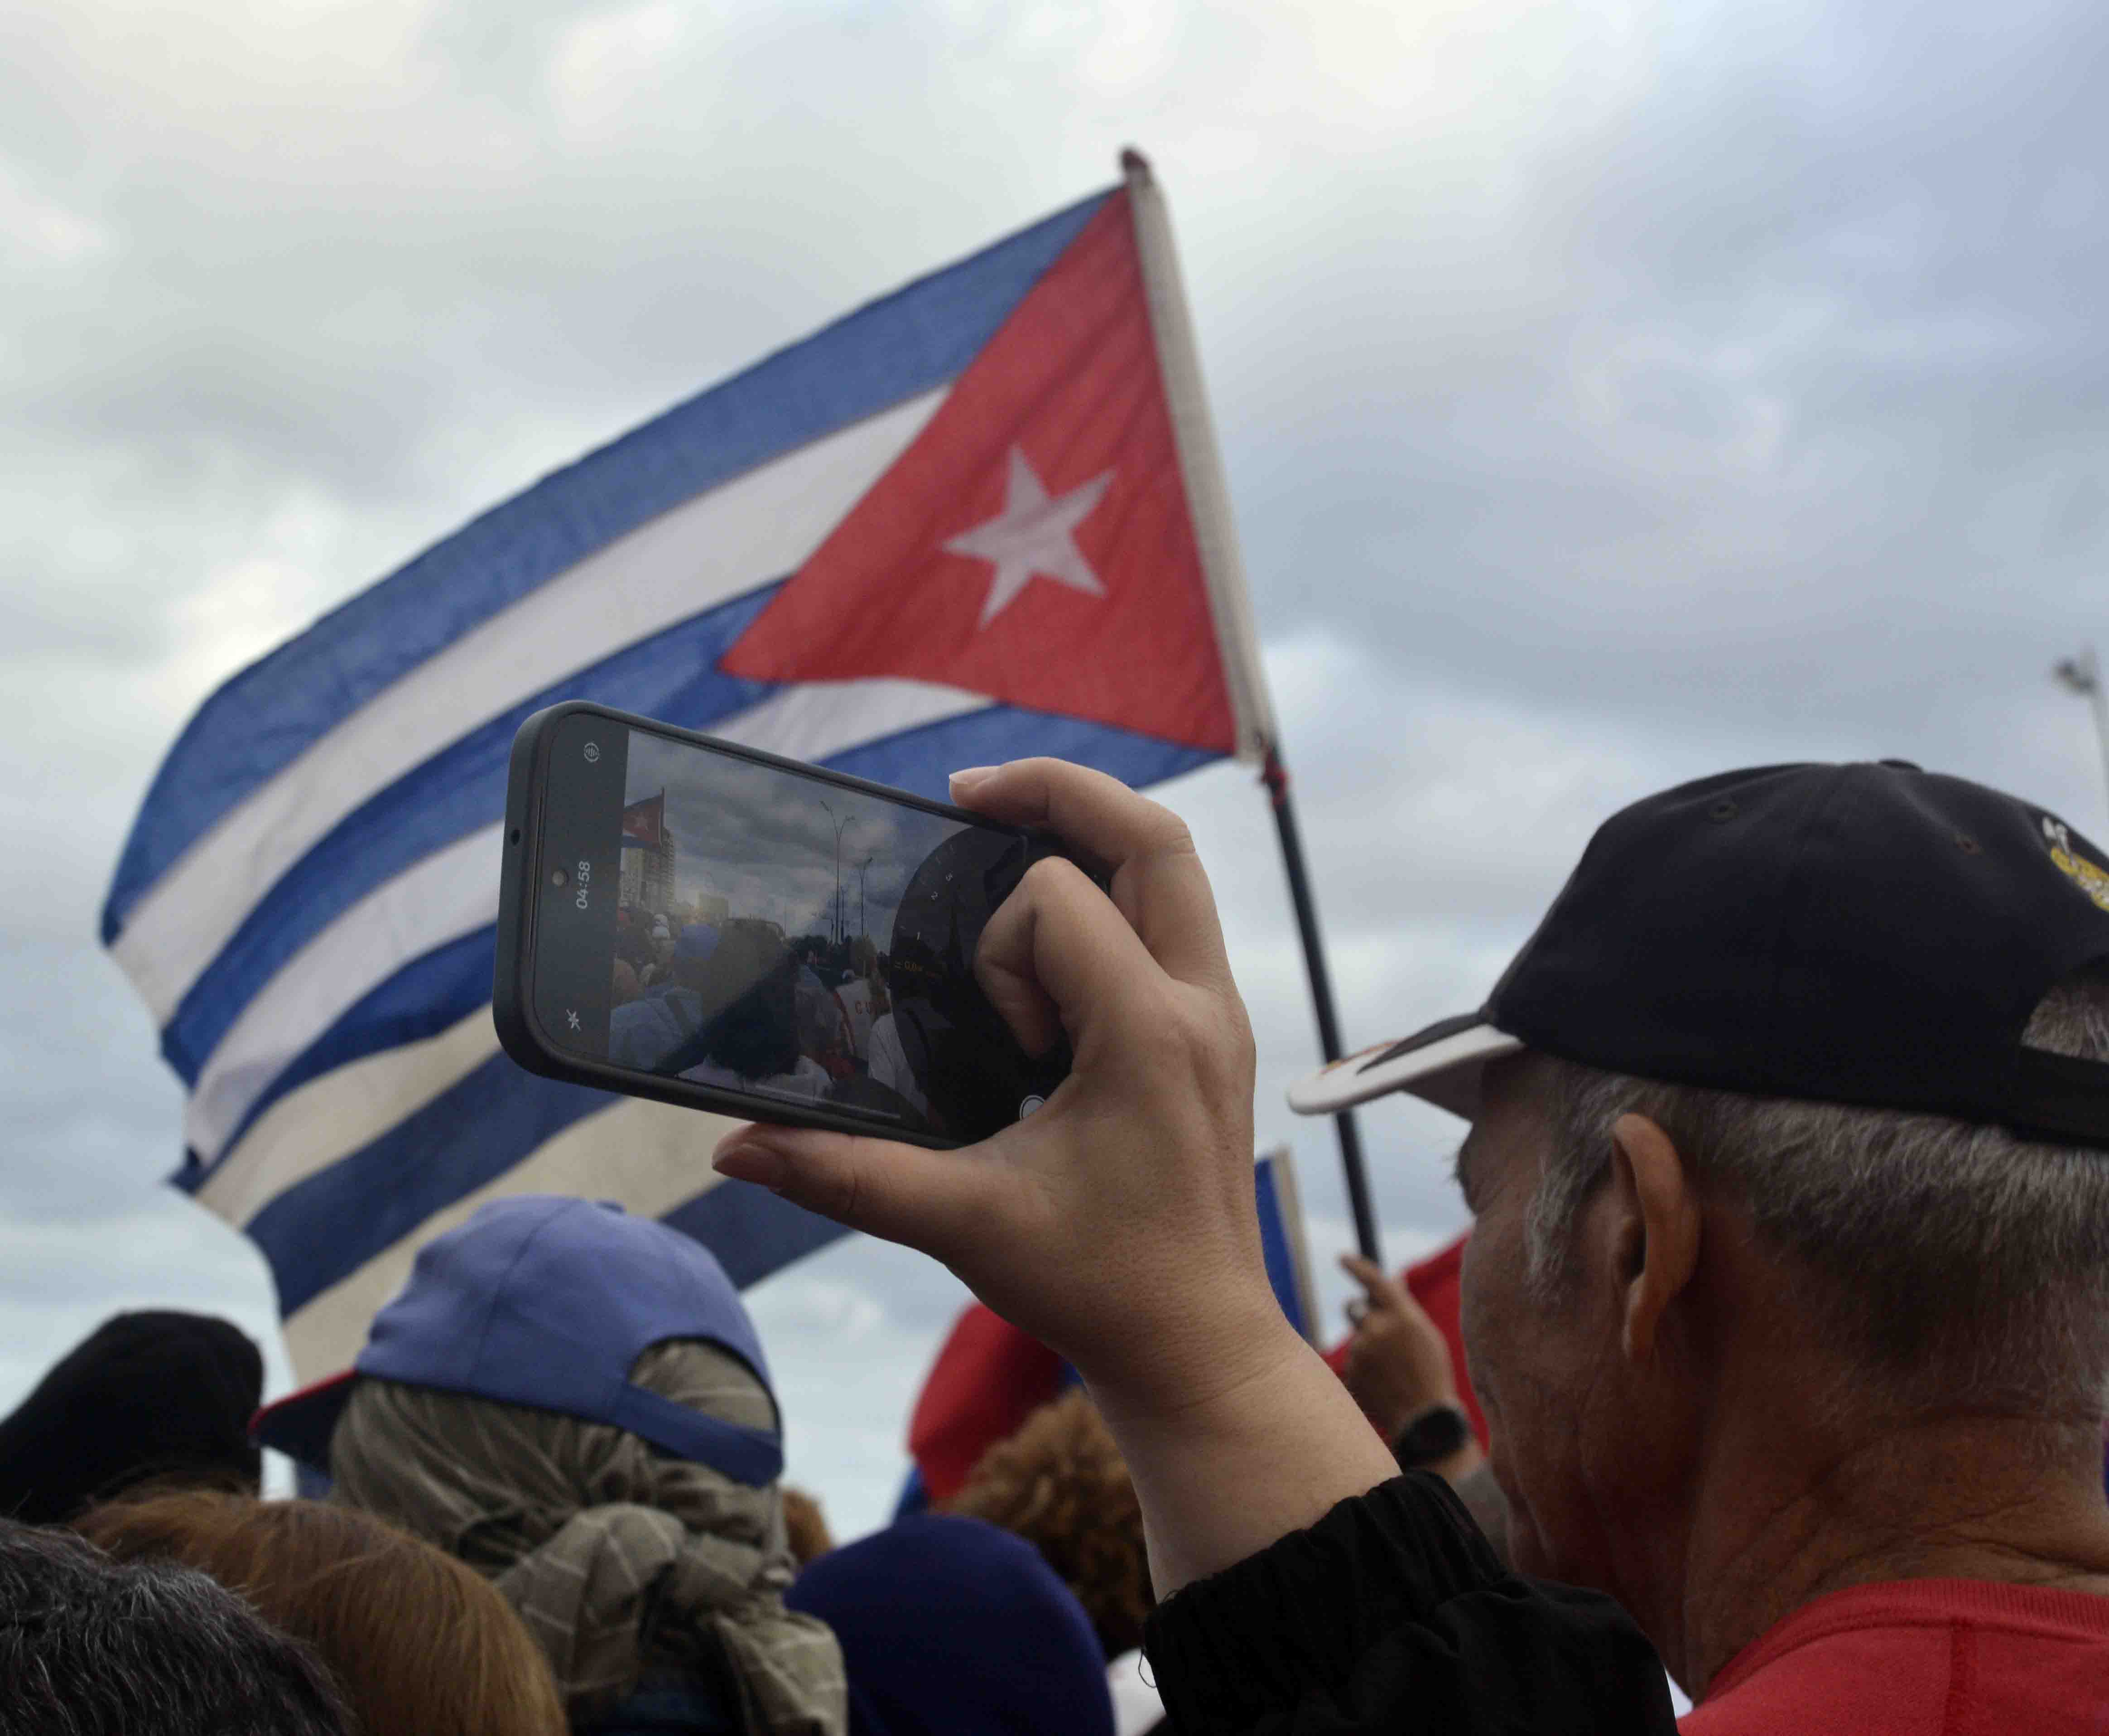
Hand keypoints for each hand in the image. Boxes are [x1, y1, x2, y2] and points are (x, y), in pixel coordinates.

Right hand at [712, 758, 1287, 1415]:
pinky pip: (1173, 919)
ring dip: (1091, 841)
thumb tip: (736, 1148)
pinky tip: (1049, 941)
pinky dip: (1114, 896)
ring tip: (1006, 848)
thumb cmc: (1099, 1286)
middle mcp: (1202, 1005)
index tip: (1006, 1044)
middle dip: (1061, 794)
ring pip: (1174, 868)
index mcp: (1150, 1035)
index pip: (1058, 903)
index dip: (1001, 948)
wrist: (1197, 1345)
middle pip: (1153, 836)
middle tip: (971, 796)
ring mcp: (1219, 1014)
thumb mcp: (965, 1224)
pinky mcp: (1214, 1032)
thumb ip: (847, 1174)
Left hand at [1338, 1253, 1461, 1436]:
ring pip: (1356, 1340)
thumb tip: (1393, 1281)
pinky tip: (1383, 1385)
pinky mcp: (1350, 1373)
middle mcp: (1378, 1330)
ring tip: (1392, 1372)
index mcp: (1402, 1316)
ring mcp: (1360, 1353)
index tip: (1343, 1258)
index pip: (1373, 1281)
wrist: (1424, 1420)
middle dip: (1362, 1315)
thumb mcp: (1426, 1335)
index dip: (1356, 1267)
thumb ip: (1404, 1308)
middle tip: (1380, 1333)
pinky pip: (1353, 1362)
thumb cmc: (1431, 1373)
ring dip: (1368, 1348)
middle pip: (1355, 1309)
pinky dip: (1364, 1369)